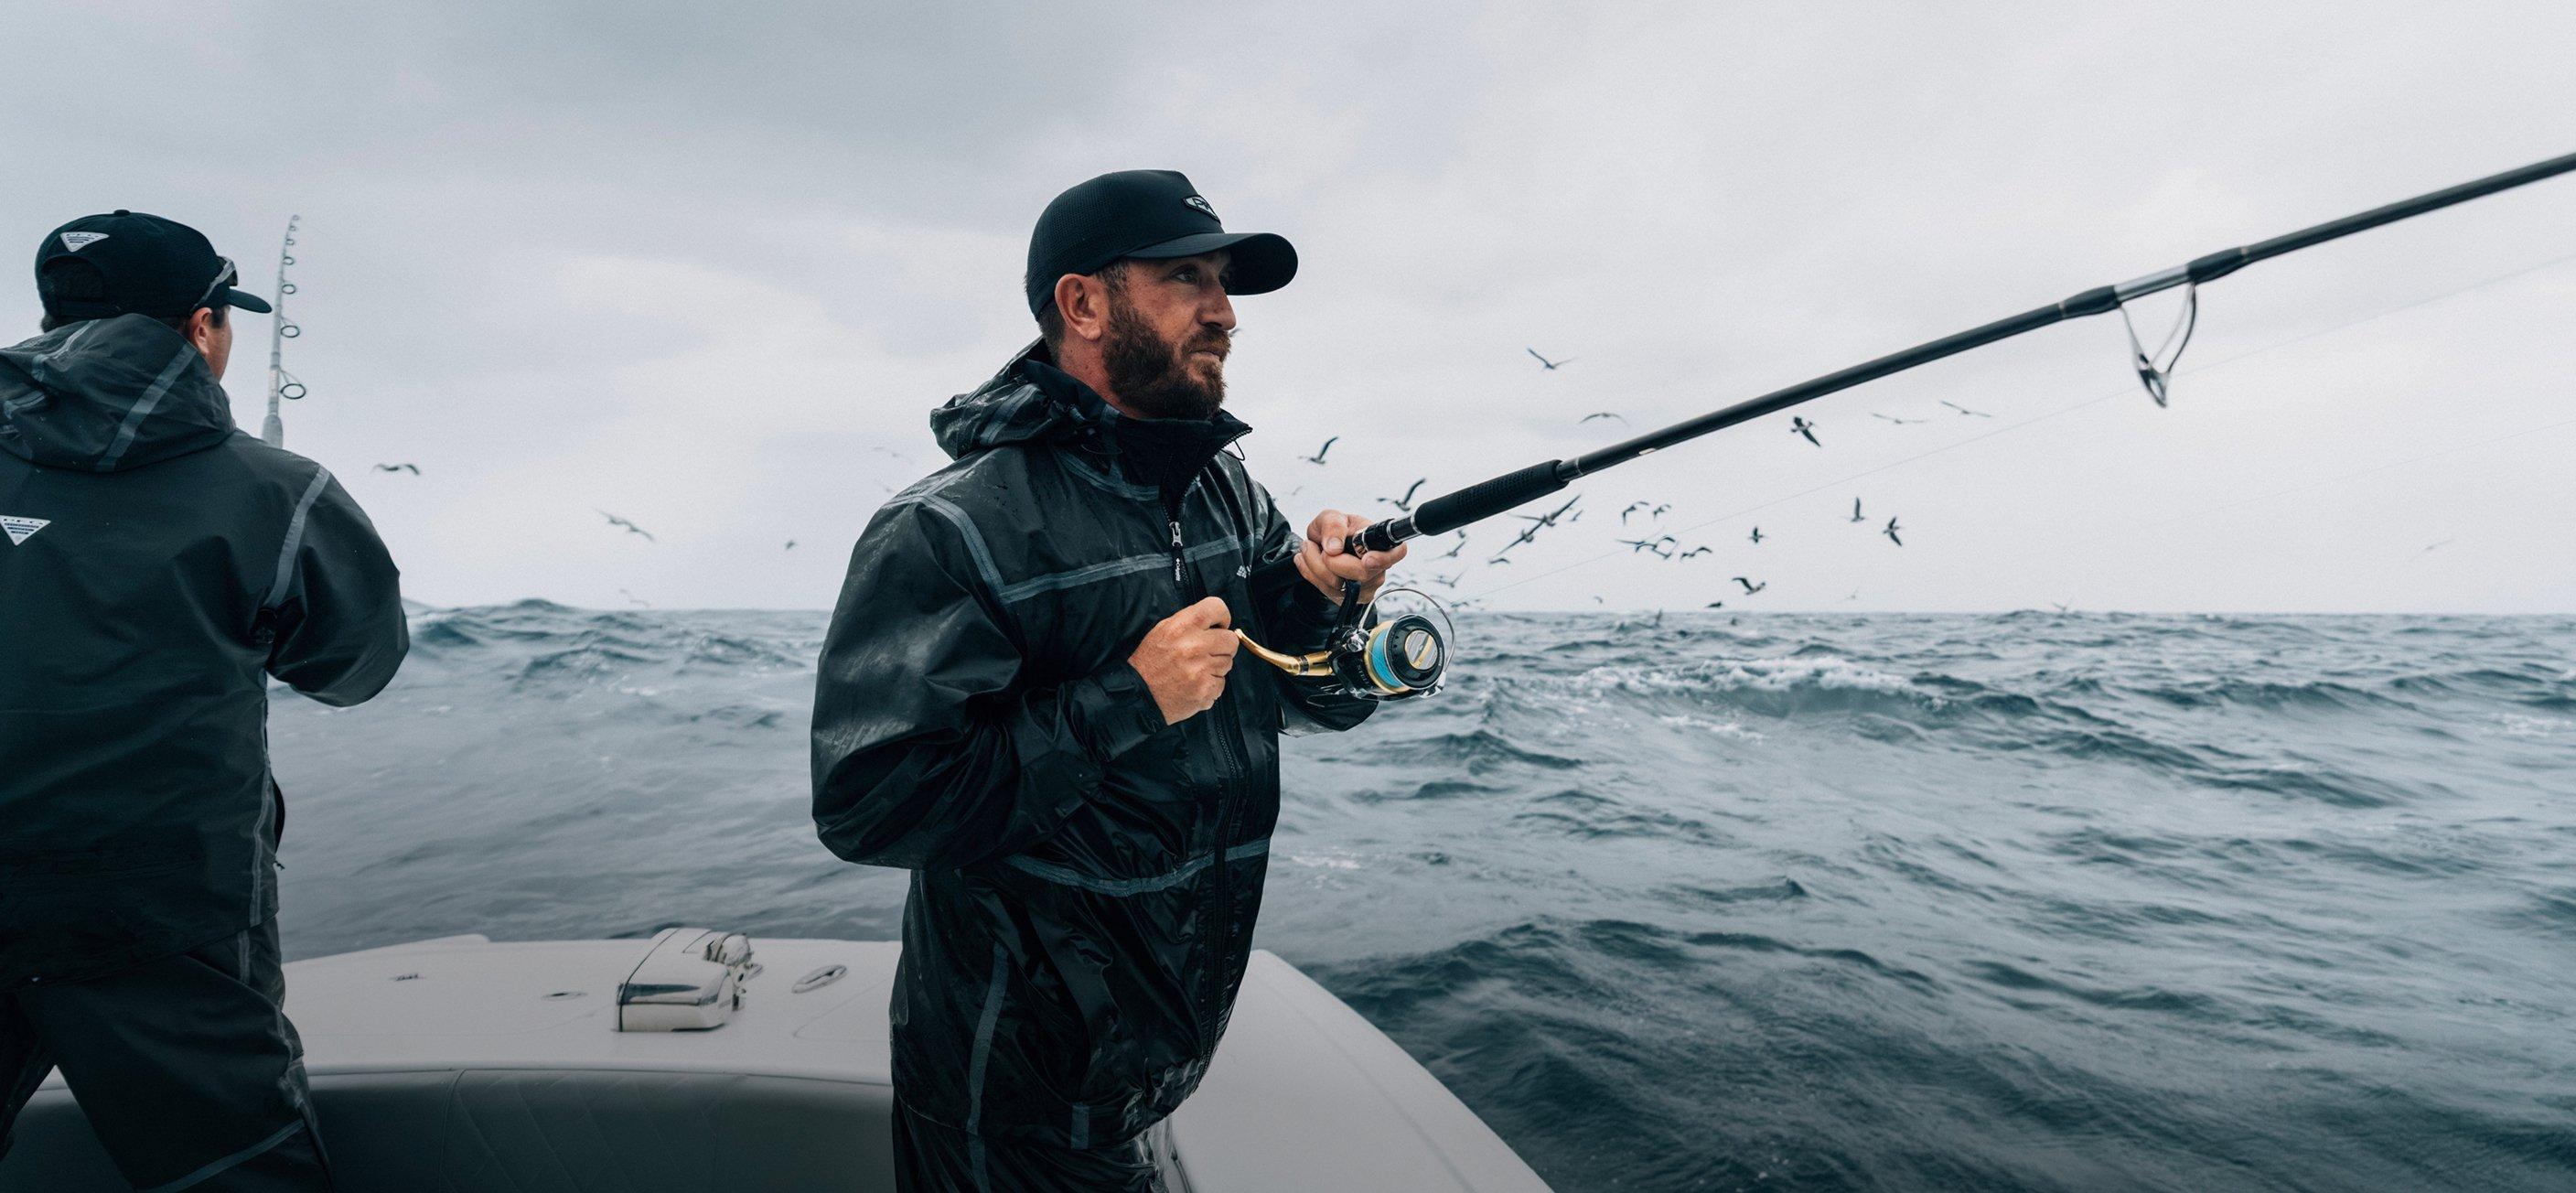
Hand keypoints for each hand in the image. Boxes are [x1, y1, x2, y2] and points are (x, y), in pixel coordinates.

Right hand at [1128, 596, 1237, 724]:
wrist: (1138, 694)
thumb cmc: (1150, 661)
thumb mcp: (1163, 631)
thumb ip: (1190, 622)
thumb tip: (1217, 622)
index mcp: (1181, 627)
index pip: (1217, 608)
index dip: (1222, 617)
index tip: (1219, 626)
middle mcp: (1193, 646)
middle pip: (1231, 640)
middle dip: (1223, 646)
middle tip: (1208, 653)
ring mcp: (1200, 670)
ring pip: (1227, 663)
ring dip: (1215, 668)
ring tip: (1194, 671)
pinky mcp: (1205, 691)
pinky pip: (1221, 684)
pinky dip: (1210, 686)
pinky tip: (1194, 685)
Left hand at [1295, 510, 1407, 604]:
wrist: (1322, 547)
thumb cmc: (1335, 531)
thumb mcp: (1331, 517)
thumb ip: (1333, 525)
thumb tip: (1334, 547)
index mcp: (1380, 542)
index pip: (1398, 552)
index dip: (1384, 558)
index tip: (1367, 559)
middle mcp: (1378, 567)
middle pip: (1361, 573)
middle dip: (1332, 560)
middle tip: (1319, 547)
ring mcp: (1365, 586)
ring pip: (1339, 584)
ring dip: (1314, 564)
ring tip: (1311, 548)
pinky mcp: (1349, 598)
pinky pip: (1326, 591)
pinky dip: (1311, 574)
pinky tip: (1310, 561)